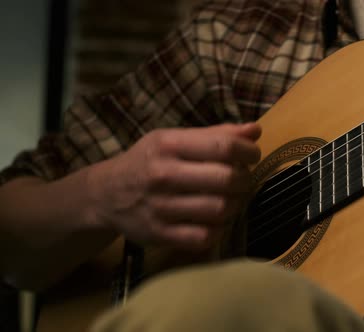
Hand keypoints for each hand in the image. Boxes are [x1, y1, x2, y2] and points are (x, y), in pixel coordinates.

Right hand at [87, 123, 261, 251]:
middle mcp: (163, 175)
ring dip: (235, 205)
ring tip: (231, 199)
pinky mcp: (160, 235)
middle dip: (245, 180)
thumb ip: (216, 134)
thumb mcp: (174, 139)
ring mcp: (160, 207)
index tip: (252, 156)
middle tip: (242, 180)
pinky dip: (218, 229)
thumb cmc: (149, 162)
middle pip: (227, 179)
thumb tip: (255, 130)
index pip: (223, 146)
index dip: (248, 151)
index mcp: (169, 145)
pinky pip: (205, 236)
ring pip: (220, 209)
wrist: (105, 194)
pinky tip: (215, 220)